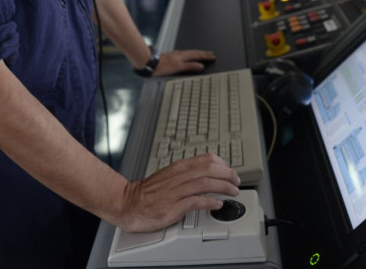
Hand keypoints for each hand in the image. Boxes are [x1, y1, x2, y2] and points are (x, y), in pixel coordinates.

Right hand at [114, 153, 239, 231]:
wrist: (128, 203)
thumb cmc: (148, 192)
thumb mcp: (170, 176)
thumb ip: (187, 174)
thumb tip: (207, 174)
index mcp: (179, 167)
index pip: (207, 159)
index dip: (224, 164)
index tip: (231, 172)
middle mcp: (179, 176)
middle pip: (210, 169)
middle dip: (228, 175)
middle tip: (237, 182)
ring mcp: (176, 191)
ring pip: (206, 183)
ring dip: (223, 187)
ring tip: (233, 192)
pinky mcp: (173, 206)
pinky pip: (195, 201)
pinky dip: (210, 201)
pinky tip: (218, 204)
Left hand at [153, 49, 214, 76]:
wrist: (150, 63)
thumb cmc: (163, 66)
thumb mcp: (178, 67)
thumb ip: (190, 66)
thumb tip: (201, 66)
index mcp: (183, 56)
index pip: (197, 55)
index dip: (206, 56)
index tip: (213, 56)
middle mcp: (180, 54)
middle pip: (195, 52)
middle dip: (204, 53)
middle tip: (211, 53)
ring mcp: (176, 54)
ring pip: (190, 52)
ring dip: (198, 53)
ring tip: (203, 54)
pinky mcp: (172, 56)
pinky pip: (186, 54)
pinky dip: (191, 54)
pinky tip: (189, 56)